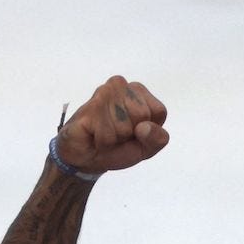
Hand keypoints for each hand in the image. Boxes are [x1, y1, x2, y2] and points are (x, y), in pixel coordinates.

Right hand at [54, 76, 169, 174]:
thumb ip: (158, 139)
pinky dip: (102, 144)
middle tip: (116, 134)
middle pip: (141, 115)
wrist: (85, 158)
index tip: (133, 132)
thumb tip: (144, 127)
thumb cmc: (116, 148)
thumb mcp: (146, 148)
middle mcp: (120, 85)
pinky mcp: (90, 107)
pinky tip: (94, 136)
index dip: (147, 130)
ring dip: (114, 139)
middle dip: (129, 134)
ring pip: (124, 126)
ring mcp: (104, 93)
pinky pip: (107, 135)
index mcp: (138, 90)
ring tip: (104, 135)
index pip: (158, 111)